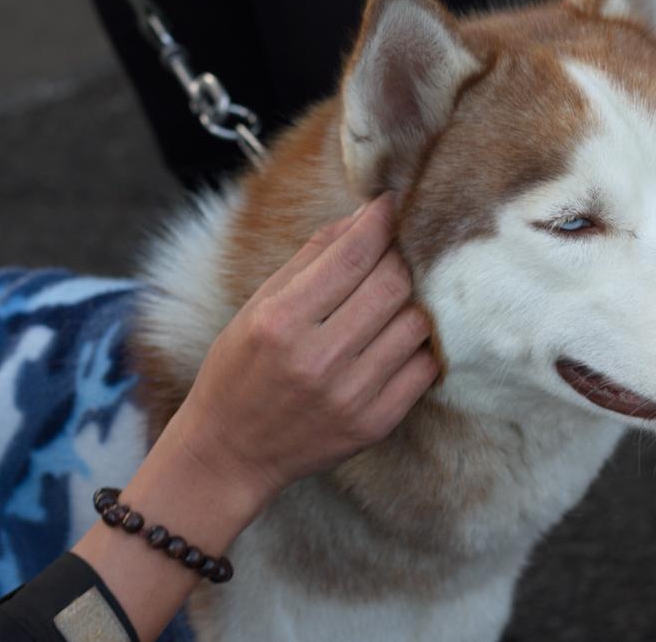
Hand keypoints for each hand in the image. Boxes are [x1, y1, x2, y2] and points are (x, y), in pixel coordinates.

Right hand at [171, 194, 438, 507]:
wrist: (231, 452)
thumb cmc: (239, 370)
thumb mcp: (257, 306)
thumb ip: (310, 258)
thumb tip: (362, 217)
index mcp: (281, 322)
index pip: (351, 256)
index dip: (379, 221)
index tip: (390, 204)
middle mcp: (318, 359)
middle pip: (392, 284)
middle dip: (400, 256)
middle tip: (396, 250)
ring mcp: (351, 395)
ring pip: (416, 323)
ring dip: (414, 300)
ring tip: (396, 296)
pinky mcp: (375, 424)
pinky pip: (425, 369)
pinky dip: (420, 345)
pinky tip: (400, 337)